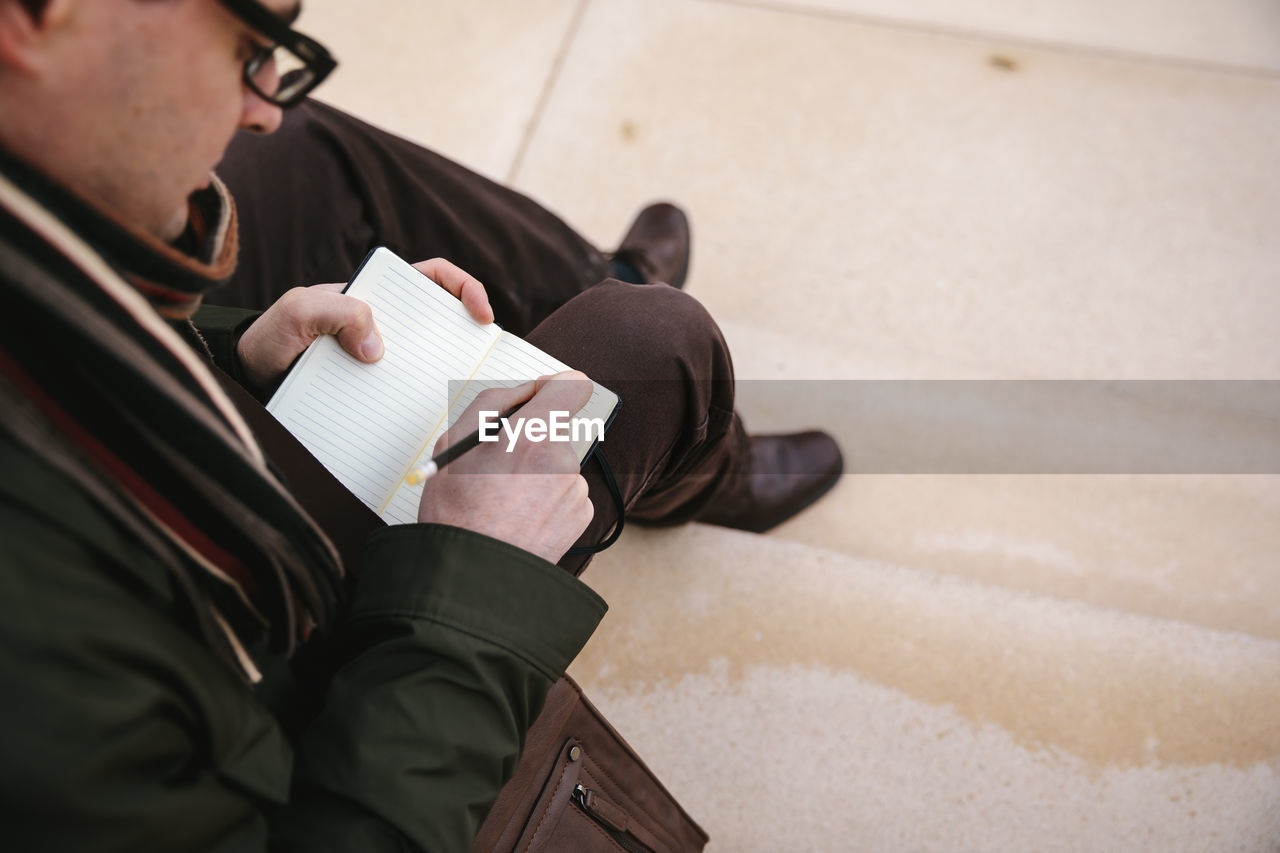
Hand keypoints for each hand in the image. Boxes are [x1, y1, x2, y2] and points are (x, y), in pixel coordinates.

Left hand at [236, 259, 492, 393]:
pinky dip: (421, 405)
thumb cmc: (272, 336)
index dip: (467, 288)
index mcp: (377, 295)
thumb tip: (378, 347)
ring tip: (455, 398)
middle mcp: (387, 325)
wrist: (250, 379)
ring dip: (445, 378)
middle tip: (479, 366)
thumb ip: (337, 313)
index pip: (434, 277)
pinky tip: (424, 421)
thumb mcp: (296, 312)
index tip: (482, 315)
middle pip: (444, 324)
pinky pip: (407, 395)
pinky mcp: (375, 389)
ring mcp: (383, 358)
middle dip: (469, 341)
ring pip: (430, 364)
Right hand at [418, 372, 594, 563]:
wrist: (476, 577)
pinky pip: (566, 489)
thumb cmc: (457, 514)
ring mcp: (576, 488)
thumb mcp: (453, 445)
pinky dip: (547, 496)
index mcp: (531, 435)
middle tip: (499, 465)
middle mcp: (562, 459)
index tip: (539, 396)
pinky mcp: (583, 513)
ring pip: (559, 460)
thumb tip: (524, 389)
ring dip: (537, 470)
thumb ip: (491, 403)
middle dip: (532, 437)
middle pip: (556, 427)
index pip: (571, 385)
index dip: (553, 386)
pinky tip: (521, 515)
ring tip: (505, 498)